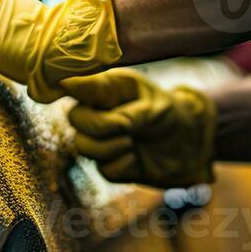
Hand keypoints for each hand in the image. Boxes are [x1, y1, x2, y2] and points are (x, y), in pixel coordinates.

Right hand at [63, 69, 216, 186]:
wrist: (190, 145)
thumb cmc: (169, 113)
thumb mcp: (148, 103)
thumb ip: (111, 100)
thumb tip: (72, 86)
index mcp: (106, 87)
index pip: (73, 83)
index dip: (62, 84)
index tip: (60, 86)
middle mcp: (98, 111)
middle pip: (75, 118)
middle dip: (100, 125)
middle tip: (127, 127)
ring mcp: (101, 139)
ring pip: (82, 146)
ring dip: (110, 147)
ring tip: (133, 142)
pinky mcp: (110, 164)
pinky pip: (102, 169)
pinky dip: (122, 164)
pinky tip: (136, 156)